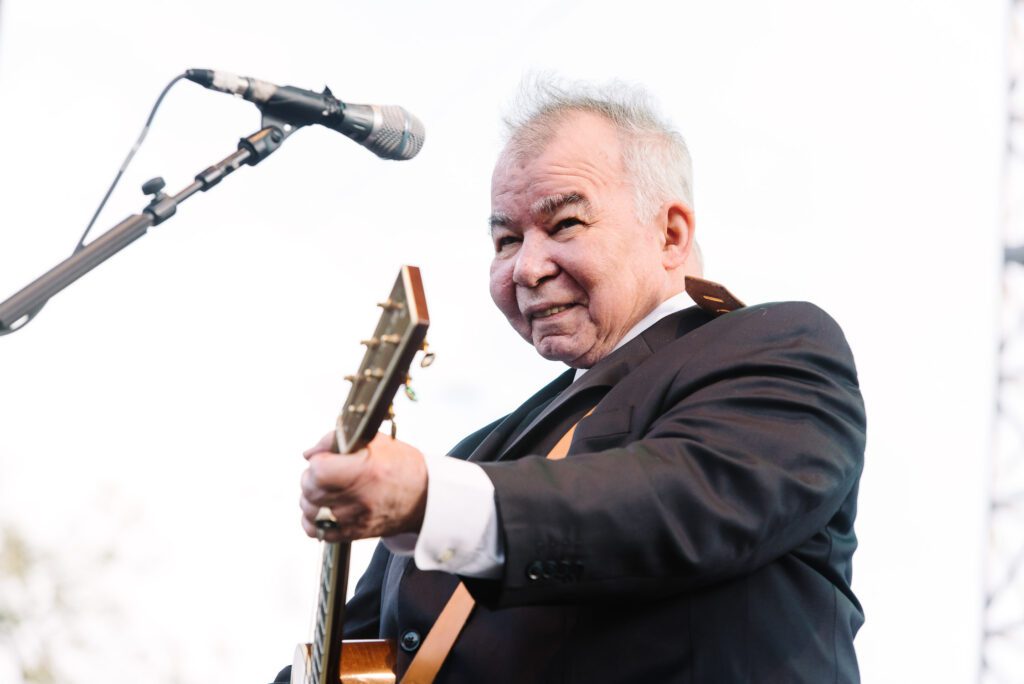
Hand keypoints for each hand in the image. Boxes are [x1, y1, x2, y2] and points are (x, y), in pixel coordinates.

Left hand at [299, 431, 427, 541]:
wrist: (424, 497)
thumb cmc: (401, 466)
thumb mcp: (375, 441)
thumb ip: (337, 441)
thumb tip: (309, 454)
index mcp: (365, 471)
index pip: (318, 470)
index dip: (318, 461)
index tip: (326, 459)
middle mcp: (359, 498)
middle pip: (310, 490)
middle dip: (311, 478)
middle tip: (325, 472)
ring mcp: (355, 519)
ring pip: (309, 510)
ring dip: (312, 498)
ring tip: (326, 490)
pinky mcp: (352, 534)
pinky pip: (316, 531)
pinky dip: (313, 520)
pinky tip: (324, 508)